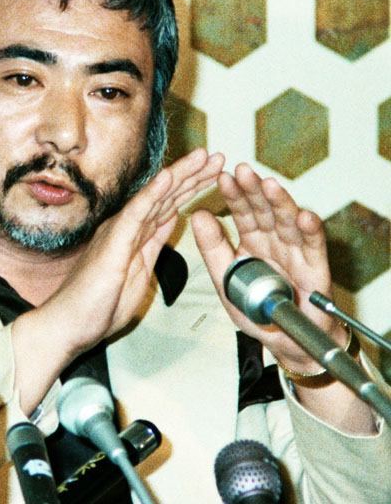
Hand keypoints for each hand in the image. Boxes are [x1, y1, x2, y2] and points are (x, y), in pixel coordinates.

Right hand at [12, 147, 223, 411]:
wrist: (68, 324)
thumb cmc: (98, 306)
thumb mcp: (137, 274)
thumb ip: (151, 246)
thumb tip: (167, 224)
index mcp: (135, 235)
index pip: (168, 205)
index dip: (191, 188)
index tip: (214, 174)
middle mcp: (126, 227)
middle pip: (166, 196)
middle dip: (193, 175)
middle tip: (218, 156)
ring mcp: (119, 231)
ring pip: (155, 197)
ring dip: (181, 176)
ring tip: (203, 156)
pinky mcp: (113, 242)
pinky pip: (136, 213)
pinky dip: (153, 193)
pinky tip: (169, 175)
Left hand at [190, 162, 344, 373]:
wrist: (284, 340)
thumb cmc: (256, 307)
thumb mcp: (225, 277)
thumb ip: (212, 247)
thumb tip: (196, 214)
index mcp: (252, 240)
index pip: (242, 211)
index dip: (233, 194)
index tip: (222, 177)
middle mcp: (274, 240)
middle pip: (264, 210)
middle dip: (254, 190)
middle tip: (243, 171)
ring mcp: (295, 251)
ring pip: (288, 221)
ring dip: (280, 202)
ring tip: (269, 185)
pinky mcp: (315, 267)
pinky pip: (313, 247)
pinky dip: (310, 232)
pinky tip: (304, 217)